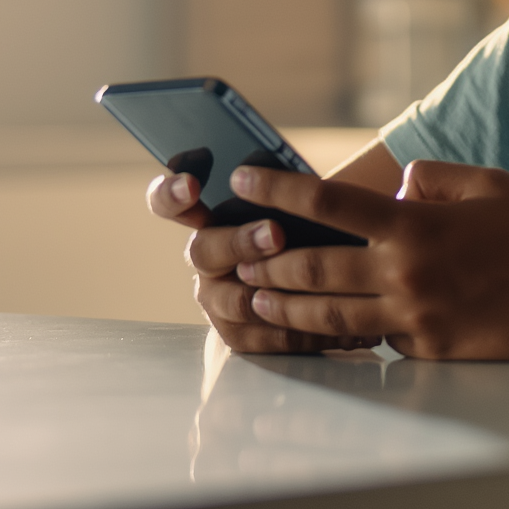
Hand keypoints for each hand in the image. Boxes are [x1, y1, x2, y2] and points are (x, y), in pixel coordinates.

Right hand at [144, 169, 375, 353]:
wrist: (326, 276)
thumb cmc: (309, 226)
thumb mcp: (298, 200)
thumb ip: (292, 187)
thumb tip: (327, 171)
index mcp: (208, 216)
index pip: (168, 202)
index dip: (171, 194)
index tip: (193, 186)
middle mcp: (206, 257)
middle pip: (202, 251)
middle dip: (239, 241)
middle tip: (276, 233)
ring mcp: (216, 298)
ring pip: (230, 299)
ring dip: (270, 291)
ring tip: (311, 286)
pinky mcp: (236, 334)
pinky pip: (260, 337)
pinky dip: (299, 331)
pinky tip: (340, 324)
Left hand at [221, 159, 508, 358]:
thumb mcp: (485, 183)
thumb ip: (430, 177)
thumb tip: (393, 186)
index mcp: (414, 225)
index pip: (325, 204)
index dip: (275, 191)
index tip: (241, 183)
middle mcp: (405, 273)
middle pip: (312, 269)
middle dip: (266, 261)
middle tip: (236, 256)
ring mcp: (414, 318)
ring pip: (328, 317)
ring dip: (283, 308)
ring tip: (255, 300)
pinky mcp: (427, 351)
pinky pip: (372, 339)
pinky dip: (339, 334)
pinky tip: (314, 330)